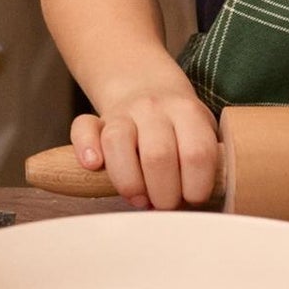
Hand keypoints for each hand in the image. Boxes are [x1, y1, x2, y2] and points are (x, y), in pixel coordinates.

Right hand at [70, 87, 218, 210]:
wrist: (144, 83)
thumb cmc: (178, 122)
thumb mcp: (200, 129)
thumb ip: (204, 158)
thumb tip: (205, 203)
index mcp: (187, 112)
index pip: (197, 152)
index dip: (196, 186)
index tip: (193, 199)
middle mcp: (154, 109)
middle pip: (158, 154)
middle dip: (164, 194)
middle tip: (166, 204)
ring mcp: (122, 113)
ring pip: (118, 142)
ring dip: (129, 182)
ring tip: (140, 198)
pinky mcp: (95, 121)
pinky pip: (83, 128)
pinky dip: (86, 148)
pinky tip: (95, 166)